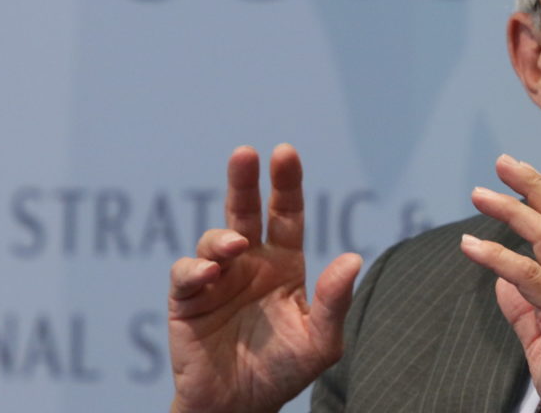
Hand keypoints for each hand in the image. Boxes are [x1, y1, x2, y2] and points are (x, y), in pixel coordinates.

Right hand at [168, 144, 362, 412]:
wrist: (238, 407)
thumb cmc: (283, 372)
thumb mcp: (320, 341)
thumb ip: (333, 302)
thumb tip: (354, 258)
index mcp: (284, 266)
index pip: (287, 215)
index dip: (286, 184)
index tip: (285, 153)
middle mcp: (250, 264)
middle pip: (246, 211)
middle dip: (244, 181)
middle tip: (245, 154)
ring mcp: (217, 279)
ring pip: (214, 238)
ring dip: (221, 236)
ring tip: (233, 248)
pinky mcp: (187, 299)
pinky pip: (186, 273)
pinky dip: (195, 269)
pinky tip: (209, 275)